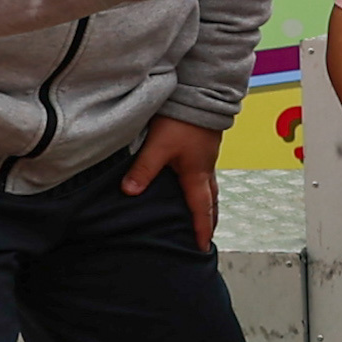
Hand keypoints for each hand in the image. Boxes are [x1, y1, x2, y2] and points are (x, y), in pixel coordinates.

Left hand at [118, 111, 221, 252]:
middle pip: (211, 201)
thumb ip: (143, 170)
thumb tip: (129, 192)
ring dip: (208, 204)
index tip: (202, 247)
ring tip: (204, 215)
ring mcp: (207, 157)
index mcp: (196, 174)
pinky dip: (203, 187)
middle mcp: (205, 168)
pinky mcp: (204, 147)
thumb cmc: (182, 121)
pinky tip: (193, 184)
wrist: (202, 94)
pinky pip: (206, 174)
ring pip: (210, 187)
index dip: (200, 229)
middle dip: (210, 219)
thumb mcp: (159, 147)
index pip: (200, 209)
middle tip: (207, 236)